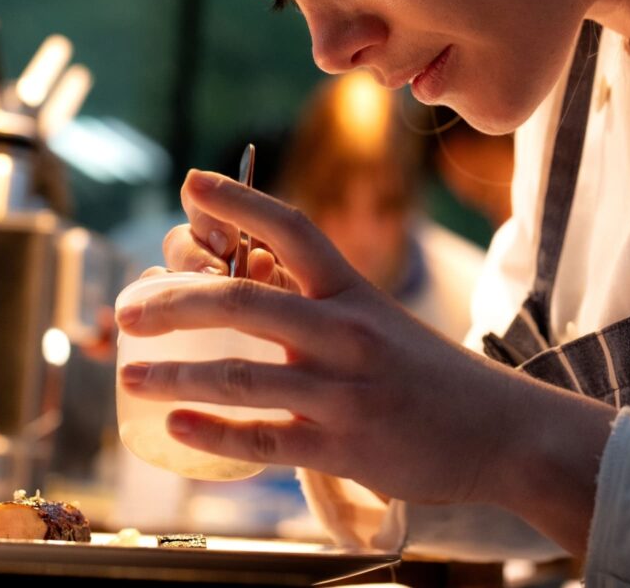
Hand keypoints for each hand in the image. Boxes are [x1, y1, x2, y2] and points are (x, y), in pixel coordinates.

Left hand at [118, 169, 614, 531]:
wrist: (502, 434)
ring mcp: (343, 392)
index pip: (293, 228)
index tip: (191, 184)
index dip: (240, 200)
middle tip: (127, 309)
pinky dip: (209, 430)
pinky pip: (260, 438)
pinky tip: (173, 424)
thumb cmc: (431, 377)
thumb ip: (319, 307)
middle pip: (244, 299)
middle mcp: (346, 333)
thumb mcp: (382, 323)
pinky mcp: (342, 446)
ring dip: (173, 372)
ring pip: (239, 375)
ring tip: (131, 373)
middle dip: (173, 300)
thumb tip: (243, 283)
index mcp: (356, 292)